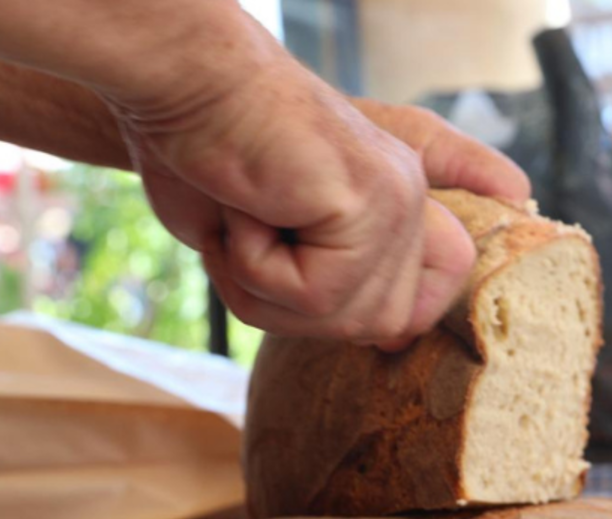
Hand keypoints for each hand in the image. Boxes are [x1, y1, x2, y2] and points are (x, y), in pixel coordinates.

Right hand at [101, 15, 527, 345]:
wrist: (180, 85)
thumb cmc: (203, 159)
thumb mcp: (267, 244)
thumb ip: (335, 292)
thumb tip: (394, 341)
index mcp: (399, 204)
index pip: (431, 298)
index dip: (378, 317)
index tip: (311, 278)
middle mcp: (411, 197)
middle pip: (384, 326)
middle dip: (297, 310)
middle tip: (250, 238)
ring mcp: (398, 197)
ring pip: (345, 318)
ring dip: (266, 288)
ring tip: (245, 215)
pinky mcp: (370, 201)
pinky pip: (315, 294)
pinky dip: (256, 266)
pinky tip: (247, 204)